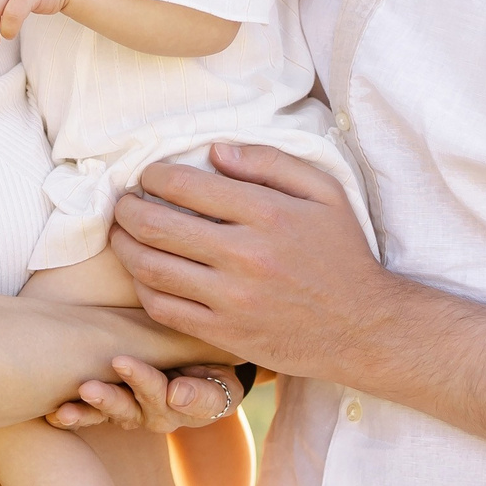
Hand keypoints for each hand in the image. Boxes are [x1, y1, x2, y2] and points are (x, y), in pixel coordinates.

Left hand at [45, 358, 237, 431]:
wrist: (205, 372)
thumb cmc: (215, 375)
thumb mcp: (223, 386)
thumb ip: (205, 394)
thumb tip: (177, 394)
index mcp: (179, 408)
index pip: (162, 394)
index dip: (145, 382)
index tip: (124, 365)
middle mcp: (151, 414)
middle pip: (128, 408)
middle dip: (108, 399)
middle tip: (89, 389)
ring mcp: (130, 411)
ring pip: (106, 414)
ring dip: (84, 412)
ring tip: (63, 411)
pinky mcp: (111, 405)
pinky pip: (90, 413)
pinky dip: (72, 415)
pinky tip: (52, 415)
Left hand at [106, 142, 392, 379]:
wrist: (364, 327)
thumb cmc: (343, 254)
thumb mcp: (324, 192)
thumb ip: (271, 162)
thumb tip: (215, 152)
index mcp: (268, 214)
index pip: (187, 186)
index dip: (154, 176)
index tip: (149, 176)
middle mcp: (246, 256)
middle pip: (158, 226)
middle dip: (127, 209)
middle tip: (122, 203)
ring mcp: (232, 299)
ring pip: (152, 268)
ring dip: (125, 247)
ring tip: (121, 234)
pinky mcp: (225, 333)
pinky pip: (165, 309)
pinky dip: (144, 288)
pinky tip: (143, 273)